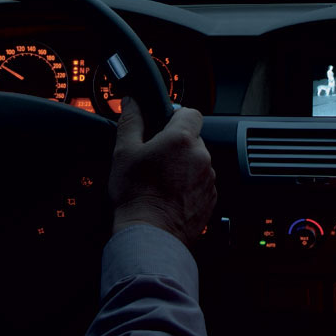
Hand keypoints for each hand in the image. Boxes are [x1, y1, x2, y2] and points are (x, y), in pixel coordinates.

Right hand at [109, 97, 215, 247]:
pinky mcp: (211, 197)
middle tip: (155, 159)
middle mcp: (201, 156)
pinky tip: (171, 194)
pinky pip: (202, 182)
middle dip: (177, 144)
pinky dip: (189, 184)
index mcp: (181, 139)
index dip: (176, 116)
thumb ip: (130, 122)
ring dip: (184, 165)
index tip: (164, 125)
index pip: (191, 112)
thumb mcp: (124, 152)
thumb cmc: (136, 194)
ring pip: (198, 161)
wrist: (150, 232)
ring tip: (161, 180)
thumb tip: (132, 103)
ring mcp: (209, 178)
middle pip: (193, 138)